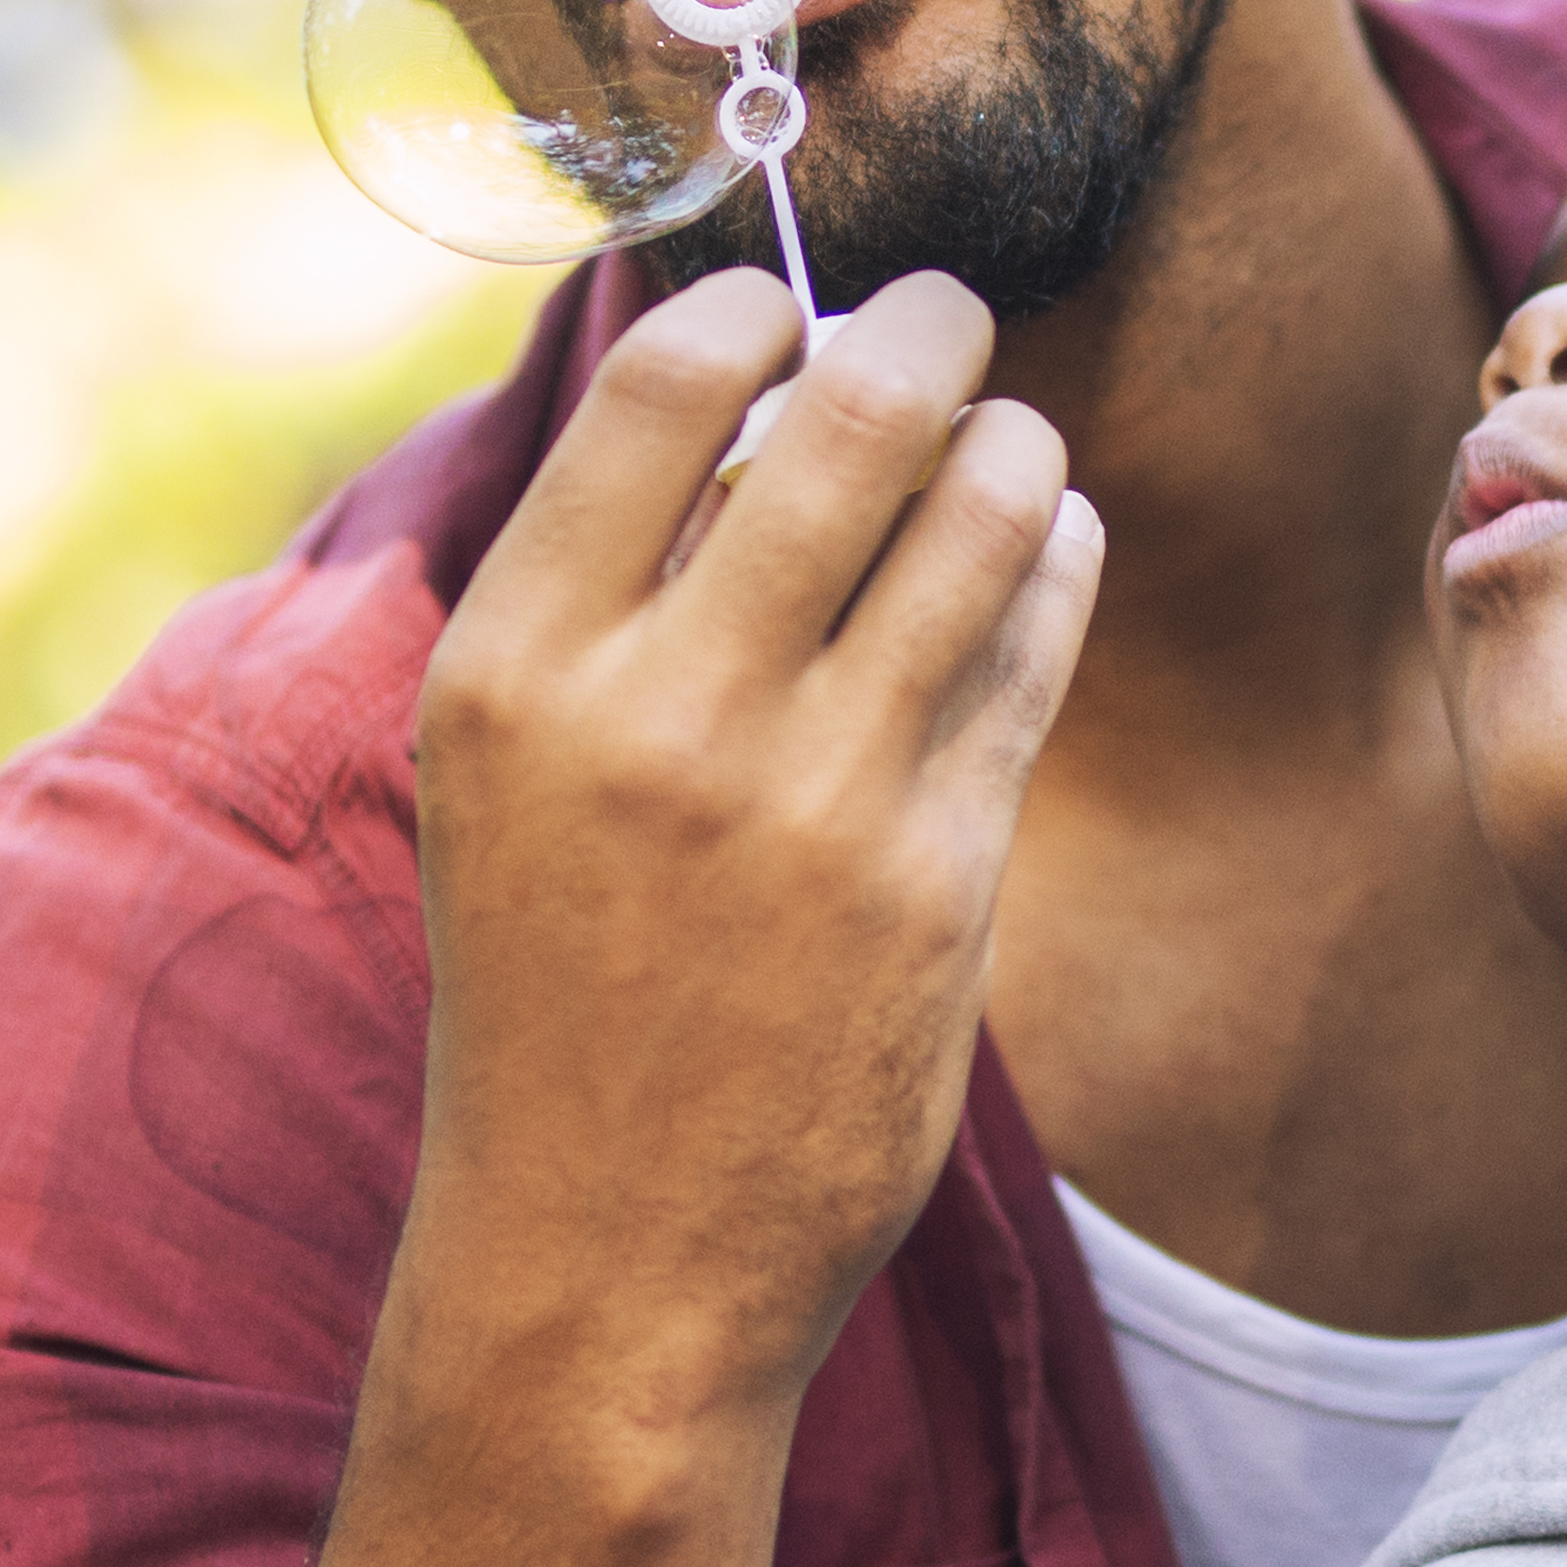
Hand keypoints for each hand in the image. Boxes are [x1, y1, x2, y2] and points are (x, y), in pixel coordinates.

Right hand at [399, 269, 1105, 1416]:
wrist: (607, 1258)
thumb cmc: (561, 988)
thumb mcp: (511, 773)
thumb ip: (603, 590)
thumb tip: (745, 387)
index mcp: (514, 664)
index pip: (664, 380)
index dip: (756, 308)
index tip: (795, 310)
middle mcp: (658, 708)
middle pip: (854, 410)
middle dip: (927, 331)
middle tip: (948, 323)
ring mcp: (812, 790)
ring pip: (981, 510)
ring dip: (1012, 447)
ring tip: (1005, 450)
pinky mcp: (939, 871)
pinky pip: (1033, 648)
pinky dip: (1054, 567)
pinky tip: (1047, 553)